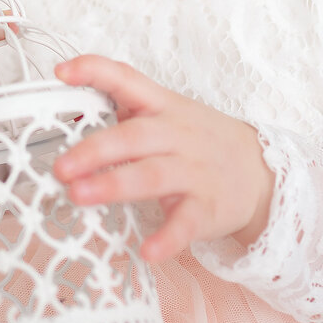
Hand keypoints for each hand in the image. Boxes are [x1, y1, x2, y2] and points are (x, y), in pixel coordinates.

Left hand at [51, 54, 275, 263]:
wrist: (261, 172)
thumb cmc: (200, 142)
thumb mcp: (169, 117)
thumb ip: (126, 115)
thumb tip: (70, 121)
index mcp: (162, 107)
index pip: (127, 79)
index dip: (94, 72)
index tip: (62, 72)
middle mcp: (177, 134)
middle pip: (134, 136)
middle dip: (95, 150)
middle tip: (61, 167)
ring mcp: (194, 170)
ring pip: (152, 175)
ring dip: (114, 186)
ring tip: (80, 195)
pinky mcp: (207, 207)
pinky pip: (186, 223)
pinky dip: (167, 238)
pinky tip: (148, 251)